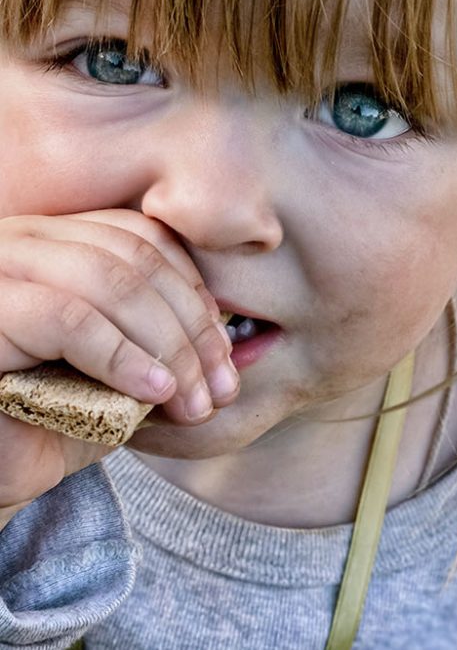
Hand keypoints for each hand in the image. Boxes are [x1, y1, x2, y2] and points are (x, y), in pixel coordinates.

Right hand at [0, 209, 237, 525]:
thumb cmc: (51, 421)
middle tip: (221, 388)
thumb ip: (164, 342)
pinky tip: (155, 392)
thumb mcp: (122, 372)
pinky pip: (69, 319)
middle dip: (192, 326)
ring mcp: (0, 269)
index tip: (225, 353)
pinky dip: (123, 356)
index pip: (143, 239)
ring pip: (110, 282)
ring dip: (168, 345)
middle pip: (135, 258)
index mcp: (58, 240)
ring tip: (193, 400)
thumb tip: (229, 347)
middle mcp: (25, 240)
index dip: (195, 293)